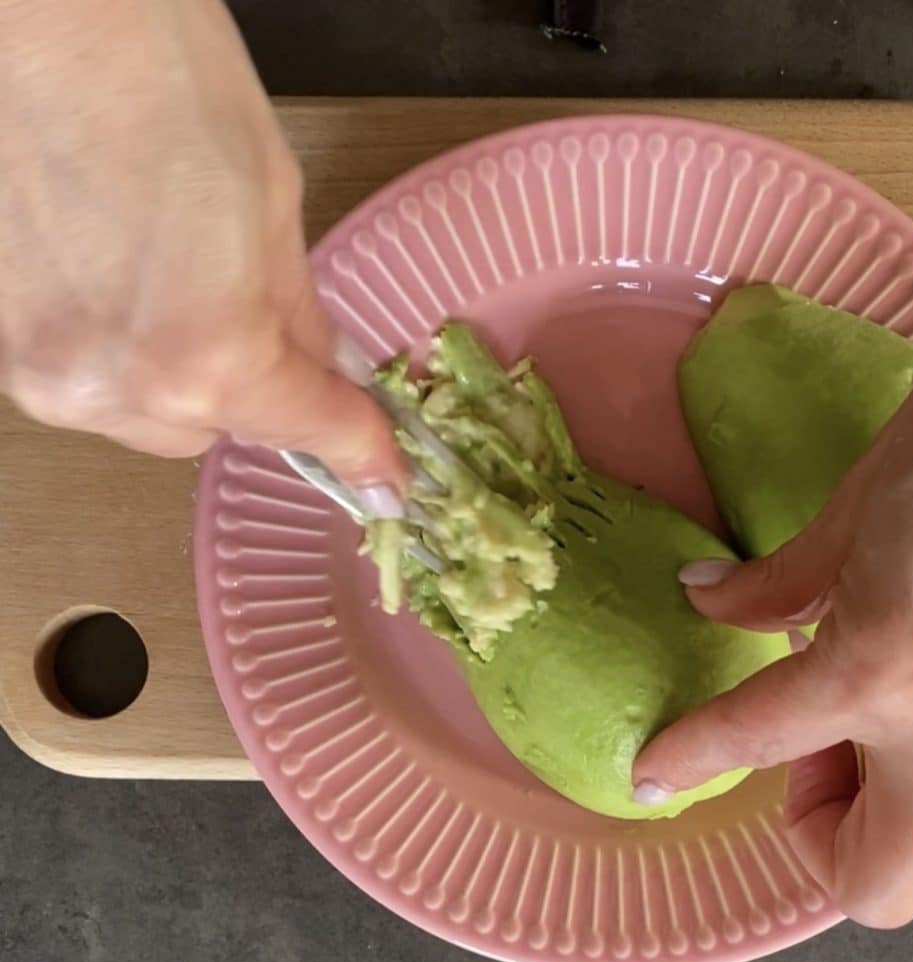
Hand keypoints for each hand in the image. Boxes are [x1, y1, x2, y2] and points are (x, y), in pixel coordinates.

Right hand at [0, 0, 401, 488]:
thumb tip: (323, 372)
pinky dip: (122, 350)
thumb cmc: (160, 74)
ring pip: (146, 415)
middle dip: (249, 391)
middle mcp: (118, 387)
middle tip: (260, 321)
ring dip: (180, 374)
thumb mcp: (272, 205)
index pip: (305, 429)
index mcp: (207, 357)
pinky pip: (91, 379)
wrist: (36, 12)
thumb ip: (298, 316)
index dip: (356, 450)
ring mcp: (43, 371)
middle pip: (214, 433)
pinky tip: (122, 276)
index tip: (382, 472)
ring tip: (175, 276)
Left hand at [634, 296, 912, 927]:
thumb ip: (779, 582)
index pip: (753, 740)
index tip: (654, 773)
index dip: (687, 758)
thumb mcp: (854, 511)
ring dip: (901, 818)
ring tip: (880, 725)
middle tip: (811, 749)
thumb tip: (708, 596)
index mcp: (884, 674)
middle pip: (879, 888)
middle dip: (824, 839)